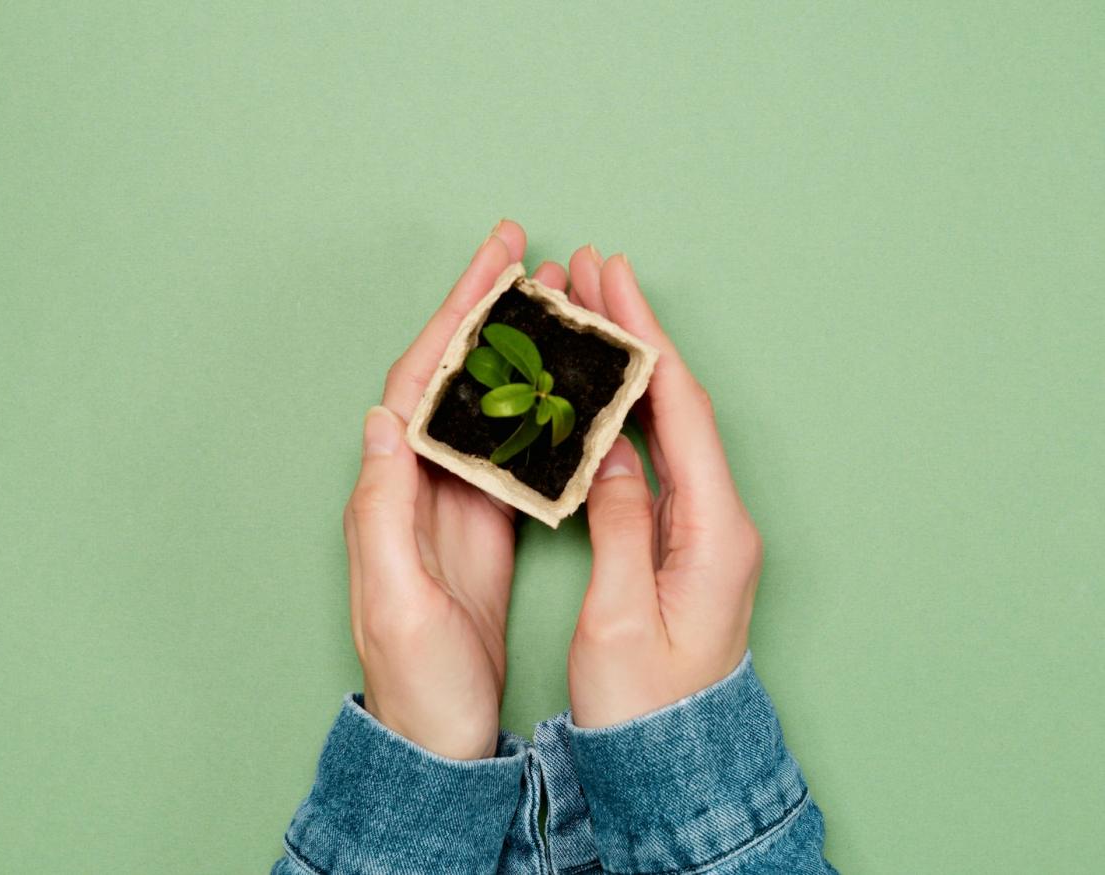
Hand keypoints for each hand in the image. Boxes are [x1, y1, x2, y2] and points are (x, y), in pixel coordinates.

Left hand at [343, 220, 569, 758]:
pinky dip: (539, 403)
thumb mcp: (395, 599)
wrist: (437, 732)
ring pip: (488, 399)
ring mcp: (456, 498)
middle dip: (485, 308)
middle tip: (522, 252)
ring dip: (516, 345)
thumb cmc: (415, 677)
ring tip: (550, 299)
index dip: (456, 316)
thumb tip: (384, 420)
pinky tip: (564, 381)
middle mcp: (420, 480)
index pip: (421, 380)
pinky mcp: (487, 521)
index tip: (493, 263)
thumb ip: (382, 510)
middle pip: (454, 374)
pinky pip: (514, 444)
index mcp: (394, 487)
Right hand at [565, 248, 762, 727]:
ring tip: (589, 315)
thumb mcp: (622, 617)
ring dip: (629, 368)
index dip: (645, 342)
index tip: (614, 286)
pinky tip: (597, 392)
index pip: (680, 411)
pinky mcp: (682, 541)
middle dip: (637, 335)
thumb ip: (619, 525)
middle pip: (677, 405)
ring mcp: (704, 529)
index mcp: (715, 531)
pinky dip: (625, 414)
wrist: (675, 759)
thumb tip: (609, 453)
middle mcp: (719, 520)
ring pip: (666, 426)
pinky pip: (655, 458)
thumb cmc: (648, 704)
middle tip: (596, 275)